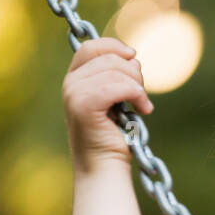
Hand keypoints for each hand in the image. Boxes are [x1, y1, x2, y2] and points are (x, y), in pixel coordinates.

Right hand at [62, 37, 153, 174]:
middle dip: (132, 71)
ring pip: (115, 70)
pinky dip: (136, 94)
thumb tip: (133, 58)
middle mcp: (70, 84)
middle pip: (107, 57)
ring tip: (143, 105)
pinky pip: (117, 86)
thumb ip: (117, 78)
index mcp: (75, 80)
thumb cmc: (113, 137)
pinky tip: (144, 110)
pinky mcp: (83, 105)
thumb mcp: (115, 100)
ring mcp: (73, 93)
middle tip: (141, 93)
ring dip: (137, 86)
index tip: (133, 58)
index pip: (92, 47)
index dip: (115, 47)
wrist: (103, 167)